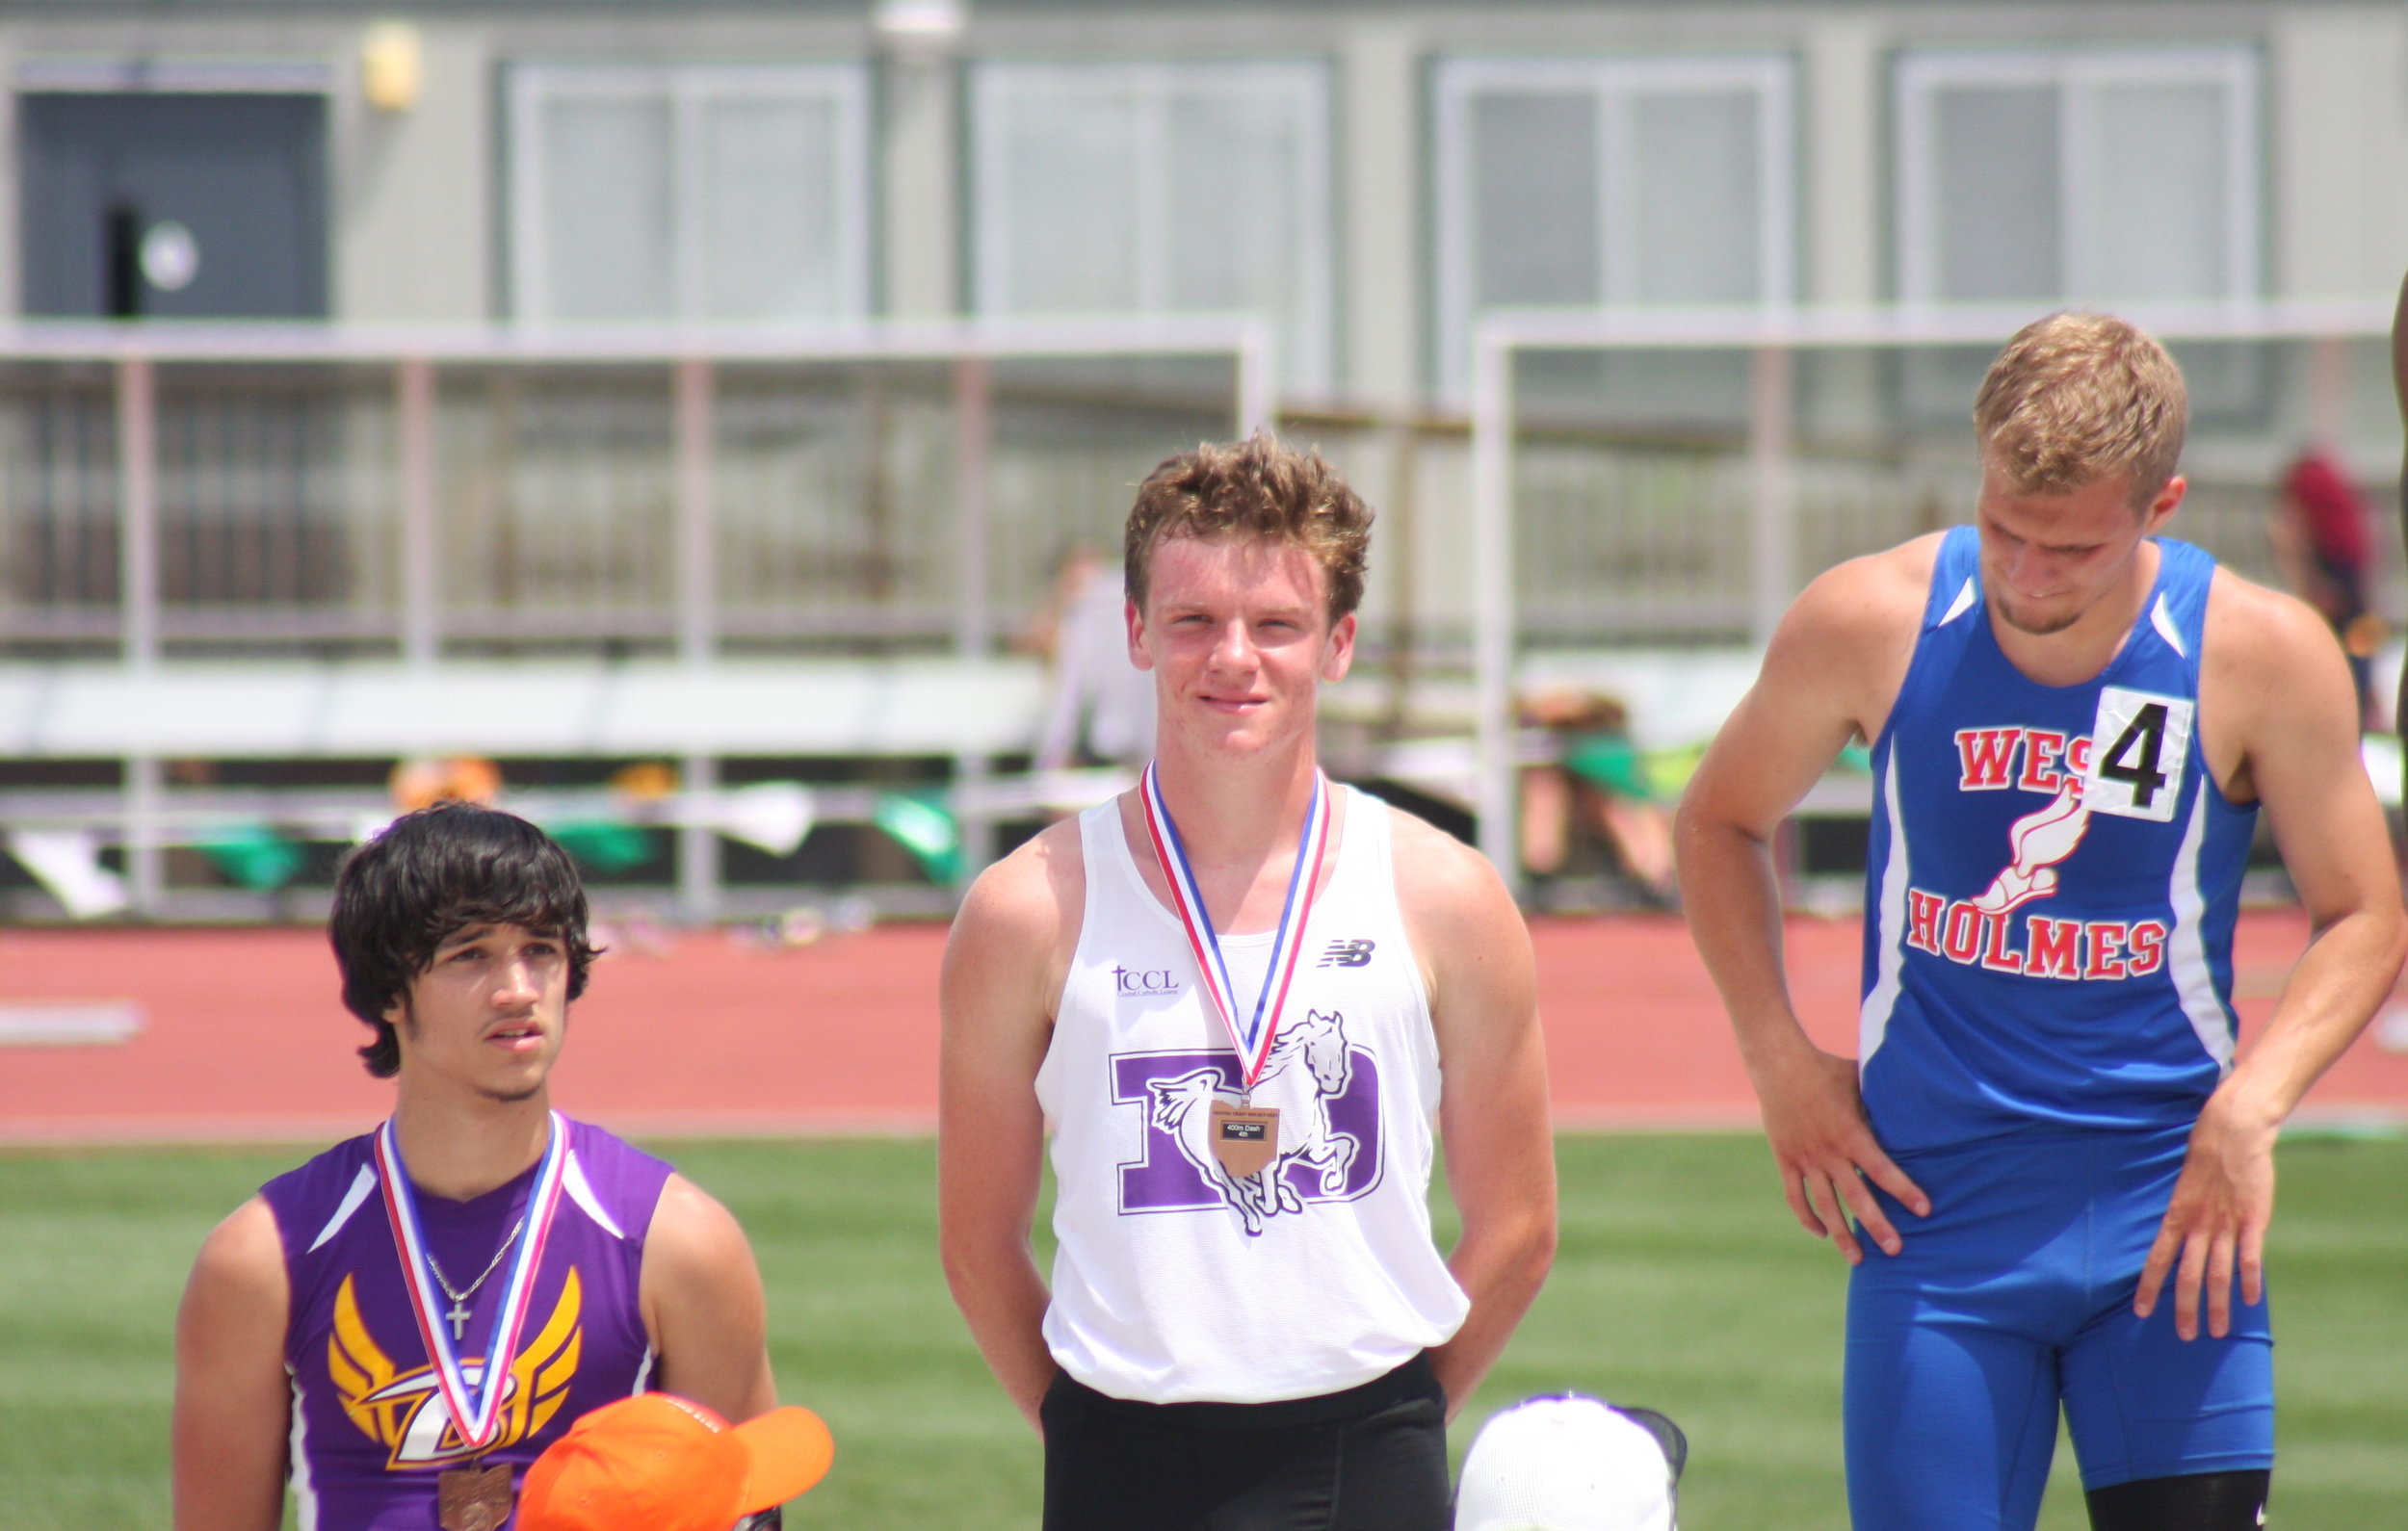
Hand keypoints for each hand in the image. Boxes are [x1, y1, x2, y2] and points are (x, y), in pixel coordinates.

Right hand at [1748, 1042, 1928, 1262]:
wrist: (1779, 1063)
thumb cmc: (1828, 1069)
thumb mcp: (1862, 1081)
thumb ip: (1884, 1103)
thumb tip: (1920, 1107)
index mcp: (1851, 1132)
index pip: (1882, 1169)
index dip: (1904, 1190)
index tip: (1924, 1210)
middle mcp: (1828, 1151)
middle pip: (1856, 1196)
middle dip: (1877, 1225)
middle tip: (1896, 1251)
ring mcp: (1805, 1158)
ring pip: (1824, 1205)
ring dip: (1841, 1234)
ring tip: (1858, 1259)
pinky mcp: (1785, 1159)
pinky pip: (1795, 1196)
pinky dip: (1807, 1218)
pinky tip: (1821, 1233)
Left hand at [2135, 1094, 2277, 1339]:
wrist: (2231, 1131)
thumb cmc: (2206, 1160)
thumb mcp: (2184, 1190)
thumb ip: (2184, 1218)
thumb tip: (2179, 1244)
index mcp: (2176, 1217)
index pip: (2157, 1259)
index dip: (2147, 1286)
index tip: (2140, 1311)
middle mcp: (2198, 1225)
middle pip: (2187, 1275)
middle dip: (2184, 1308)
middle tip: (2184, 1336)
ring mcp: (2225, 1224)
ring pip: (2217, 1273)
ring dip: (2217, 1305)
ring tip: (2219, 1332)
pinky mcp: (2253, 1219)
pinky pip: (2249, 1256)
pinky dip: (2249, 1279)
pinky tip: (2251, 1300)